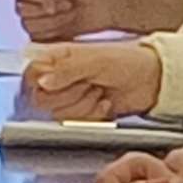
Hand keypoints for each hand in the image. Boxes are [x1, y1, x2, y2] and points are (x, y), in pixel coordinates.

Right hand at [7, 0, 182, 39]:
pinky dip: (55, 36)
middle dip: (47, 8)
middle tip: (66, 3)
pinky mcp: (45, 40)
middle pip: (23, 10)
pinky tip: (68, 29)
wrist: (112, 8)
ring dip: (53, 22)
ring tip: (70, 14)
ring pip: (31, 27)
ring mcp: (37, 22)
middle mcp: (31, 2)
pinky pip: (39, 42)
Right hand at [23, 43, 167, 120]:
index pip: (31, 75)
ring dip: (83, 106)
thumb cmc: (127, 61)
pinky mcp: (82, 113)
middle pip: (41, 99)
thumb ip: (65, 70)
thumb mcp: (94, 60)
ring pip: (58, 115)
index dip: (43, 83)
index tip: (61, 82)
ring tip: (99, 93)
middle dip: (68, 96)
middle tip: (87, 85)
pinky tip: (104, 103)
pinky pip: (75, 124)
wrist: (152, 81)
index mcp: (56, 58)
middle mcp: (59, 78)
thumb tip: (42, 81)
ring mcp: (70, 97)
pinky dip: (93, 116)